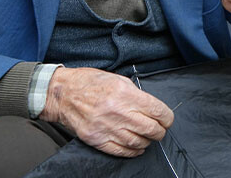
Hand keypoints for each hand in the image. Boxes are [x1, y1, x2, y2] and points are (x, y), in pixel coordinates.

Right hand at [40, 67, 173, 157]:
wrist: (63, 93)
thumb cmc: (89, 82)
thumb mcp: (117, 79)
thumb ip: (135, 94)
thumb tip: (151, 107)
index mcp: (125, 94)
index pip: (157, 111)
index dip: (167, 118)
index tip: (167, 119)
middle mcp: (118, 112)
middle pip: (151, 129)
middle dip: (160, 131)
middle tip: (160, 130)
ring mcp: (107, 128)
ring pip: (138, 142)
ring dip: (147, 142)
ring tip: (147, 137)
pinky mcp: (97, 140)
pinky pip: (121, 151)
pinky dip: (133, 151)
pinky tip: (137, 147)